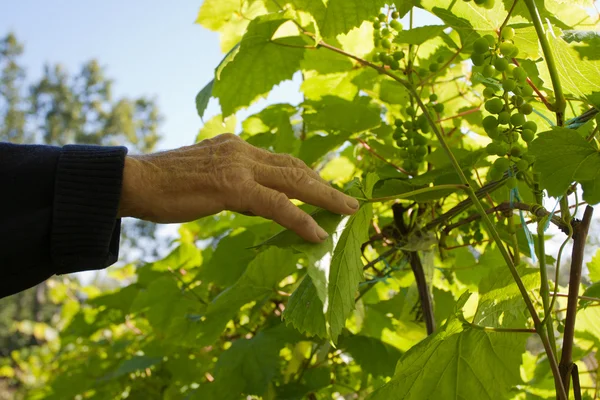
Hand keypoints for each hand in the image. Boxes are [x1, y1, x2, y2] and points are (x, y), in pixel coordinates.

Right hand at [118, 133, 359, 242]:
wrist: (134, 182)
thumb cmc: (165, 186)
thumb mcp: (207, 181)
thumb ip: (235, 187)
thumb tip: (258, 203)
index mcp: (236, 147)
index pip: (281, 161)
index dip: (308, 176)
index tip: (326, 189)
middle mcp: (242, 151)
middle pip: (296, 168)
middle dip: (326, 185)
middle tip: (350, 201)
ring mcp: (239, 166)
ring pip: (294, 182)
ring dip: (326, 197)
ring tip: (349, 212)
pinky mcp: (233, 186)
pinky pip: (277, 205)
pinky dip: (301, 219)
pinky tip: (318, 232)